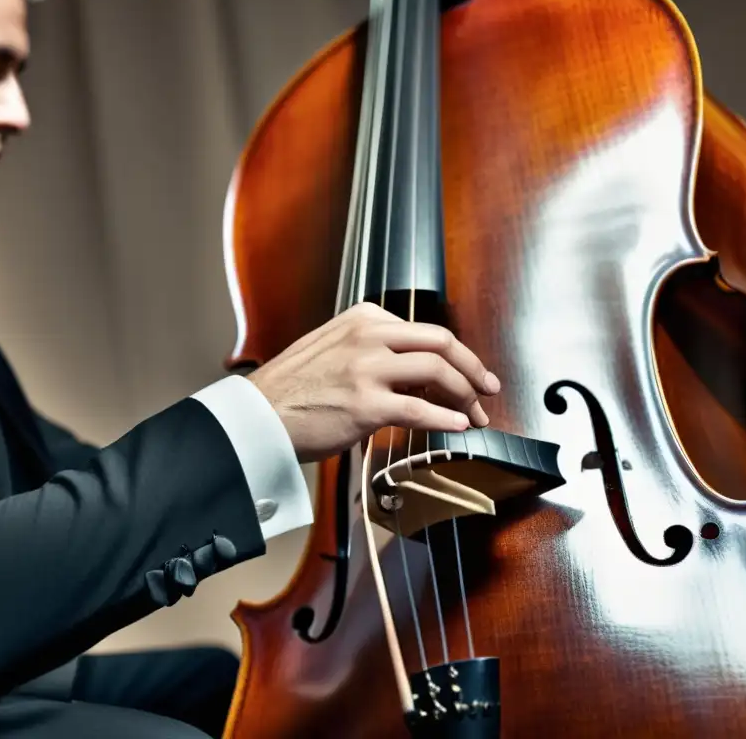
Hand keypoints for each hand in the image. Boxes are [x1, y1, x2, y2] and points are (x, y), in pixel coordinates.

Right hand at [247, 302, 500, 462]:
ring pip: (437, 371)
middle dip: (473, 367)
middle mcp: (367, 336)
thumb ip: (372, 349)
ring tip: (475, 414)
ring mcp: (366, 369)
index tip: (466, 374)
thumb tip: (417, 373)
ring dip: (465, 394)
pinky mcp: (365, 405)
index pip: (424, 331)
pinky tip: (458, 427)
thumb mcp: (332, 348)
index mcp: (362, 318)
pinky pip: (420, 410)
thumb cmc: (292, 390)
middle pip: (440, 342)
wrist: (256, 416)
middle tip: (488, 388)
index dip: (454, 355)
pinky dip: (447, 419)